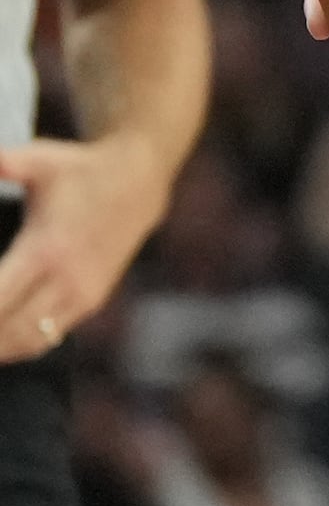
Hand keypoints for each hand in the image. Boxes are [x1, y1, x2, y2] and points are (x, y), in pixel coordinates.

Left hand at [0, 131, 168, 363]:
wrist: (139, 182)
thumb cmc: (78, 169)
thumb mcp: (38, 160)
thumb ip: (3, 163)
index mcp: (46, 248)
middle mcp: (66, 278)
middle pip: (8, 330)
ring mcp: (82, 293)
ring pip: (29, 341)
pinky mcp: (91, 300)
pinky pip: (49, 336)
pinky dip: (18, 346)